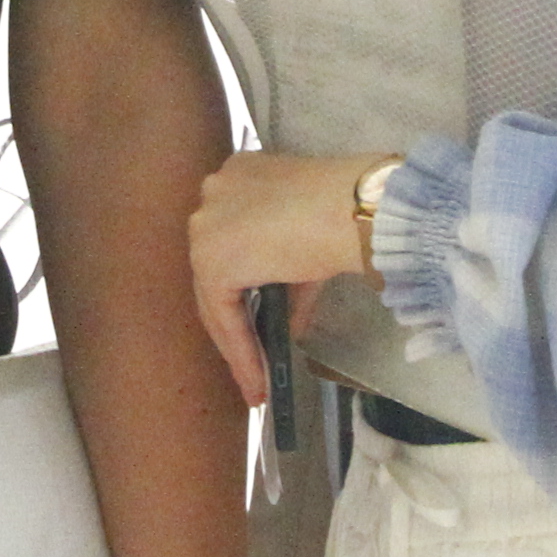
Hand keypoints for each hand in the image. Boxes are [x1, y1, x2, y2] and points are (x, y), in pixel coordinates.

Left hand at [185, 147, 386, 408]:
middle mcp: (212, 193)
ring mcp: (205, 226)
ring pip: (216, 295)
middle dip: (237, 315)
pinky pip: (223, 315)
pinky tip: (257, 380)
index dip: (245, 282)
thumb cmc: (343, 214)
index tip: (257, 314)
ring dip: (238, 342)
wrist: (351, 210)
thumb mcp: (308, 243)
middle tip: (256, 357)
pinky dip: (240, 351)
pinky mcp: (211, 262)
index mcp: (238, 175)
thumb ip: (288, 279)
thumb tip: (287, 325)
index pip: (232, 239)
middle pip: (218, 268)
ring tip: (258, 382)